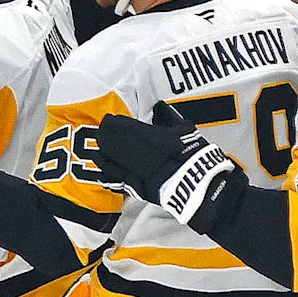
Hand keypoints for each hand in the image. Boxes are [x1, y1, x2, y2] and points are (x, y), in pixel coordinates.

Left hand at [95, 103, 236, 231]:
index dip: (115, 125)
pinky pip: (119, 182)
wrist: (199, 184)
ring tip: (97, 151)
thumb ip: (167, 117)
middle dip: (105, 139)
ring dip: (103, 157)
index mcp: (151, 138)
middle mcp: (139, 156)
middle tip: (100, 133)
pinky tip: (102, 174)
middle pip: (115, 146)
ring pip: (113, 164)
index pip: (126, 129)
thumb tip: (158, 107)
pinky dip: (109, 177)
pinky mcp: (138, 189)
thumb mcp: (183, 130)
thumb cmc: (193, 154)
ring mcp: (137, 174)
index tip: (108, 120)